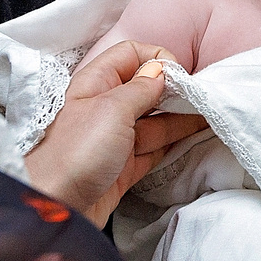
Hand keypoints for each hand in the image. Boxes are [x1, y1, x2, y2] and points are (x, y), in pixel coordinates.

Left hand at [23, 43, 202, 223]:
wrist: (50, 206)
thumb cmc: (75, 151)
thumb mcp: (112, 109)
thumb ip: (141, 88)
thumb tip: (162, 71)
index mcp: (96, 83)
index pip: (131, 55)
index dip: (158, 60)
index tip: (182, 77)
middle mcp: (104, 108)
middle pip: (146, 90)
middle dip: (175, 92)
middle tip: (205, 98)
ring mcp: (113, 140)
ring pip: (153, 123)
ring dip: (180, 120)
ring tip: (210, 117)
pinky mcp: (120, 169)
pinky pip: (152, 151)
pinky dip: (172, 146)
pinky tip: (193, 141)